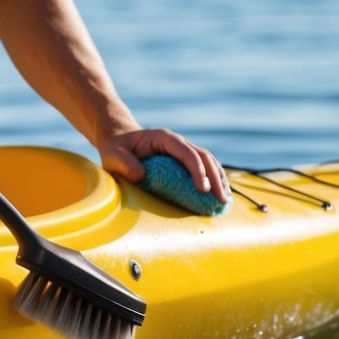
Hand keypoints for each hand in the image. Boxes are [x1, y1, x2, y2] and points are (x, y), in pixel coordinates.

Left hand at [99, 128, 230, 203]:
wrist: (119, 140)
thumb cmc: (116, 148)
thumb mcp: (113, 155)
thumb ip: (125, 164)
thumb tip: (141, 177)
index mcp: (165, 138)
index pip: (187, 153)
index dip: (197, 170)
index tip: (202, 189)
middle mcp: (178, 143)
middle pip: (204, 157)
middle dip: (215, 178)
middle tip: (221, 199)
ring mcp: (182, 151)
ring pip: (208, 162)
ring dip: (219, 179)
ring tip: (224, 199)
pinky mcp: (183, 161)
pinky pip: (203, 168)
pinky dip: (213, 180)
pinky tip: (218, 194)